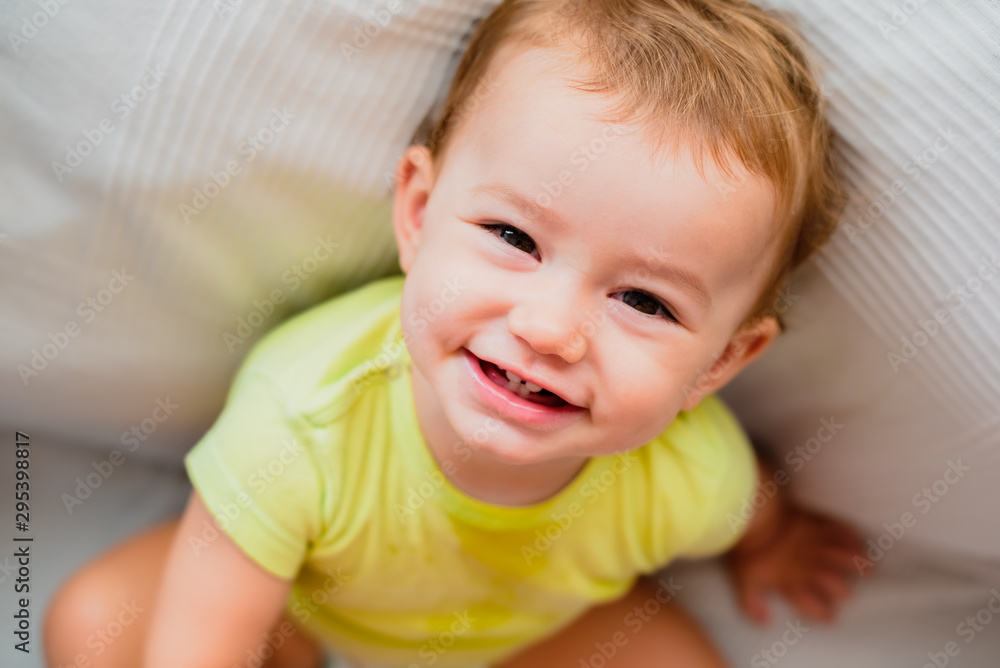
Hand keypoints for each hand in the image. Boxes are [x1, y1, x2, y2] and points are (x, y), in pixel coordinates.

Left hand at [725, 507, 863, 624]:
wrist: (754, 517)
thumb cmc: (748, 550)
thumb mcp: (744, 581)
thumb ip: (752, 605)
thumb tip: (765, 622)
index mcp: (793, 583)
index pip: (815, 607)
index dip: (824, 614)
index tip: (830, 617)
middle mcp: (811, 568)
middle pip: (837, 586)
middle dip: (843, 592)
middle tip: (845, 592)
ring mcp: (817, 547)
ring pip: (846, 560)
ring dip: (859, 565)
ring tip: (869, 569)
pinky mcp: (818, 526)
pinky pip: (842, 532)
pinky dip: (852, 538)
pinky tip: (858, 542)